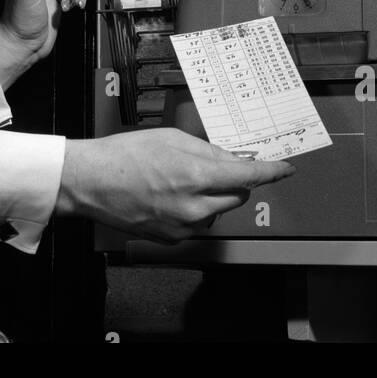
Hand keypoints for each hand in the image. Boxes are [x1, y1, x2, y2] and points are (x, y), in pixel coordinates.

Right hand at [55, 128, 294, 243]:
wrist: (92, 182)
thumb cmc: (124, 156)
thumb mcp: (172, 139)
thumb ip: (209, 151)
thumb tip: (234, 160)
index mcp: (197, 177)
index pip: (249, 178)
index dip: (272, 172)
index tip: (285, 169)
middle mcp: (195, 207)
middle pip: (238, 196)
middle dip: (235, 181)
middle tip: (215, 165)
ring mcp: (184, 226)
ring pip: (218, 209)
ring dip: (213, 195)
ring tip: (181, 178)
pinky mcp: (173, 238)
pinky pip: (198, 221)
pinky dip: (195, 208)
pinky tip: (171, 193)